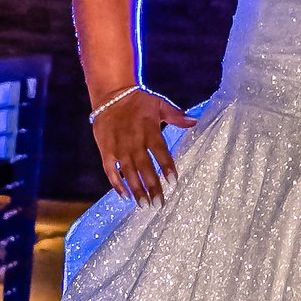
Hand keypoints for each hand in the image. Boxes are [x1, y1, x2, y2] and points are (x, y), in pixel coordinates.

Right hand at [93, 86, 190, 202]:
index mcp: (150, 131)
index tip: (173, 183)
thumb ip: (176, 116)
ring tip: (144, 205)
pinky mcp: (106, 151)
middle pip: (145, 168)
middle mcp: (135, 142)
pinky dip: (116, 184)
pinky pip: (110, 171)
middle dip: (152, 187)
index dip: (166, 168)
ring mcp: (119, 148)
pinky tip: (125, 196)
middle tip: (159, 204)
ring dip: (137, 190)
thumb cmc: (139, 100)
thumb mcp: (160, 104)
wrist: (111, 95)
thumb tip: (194, 121)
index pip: (161, 152)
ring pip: (129, 173)